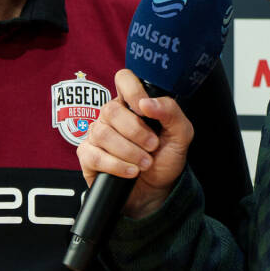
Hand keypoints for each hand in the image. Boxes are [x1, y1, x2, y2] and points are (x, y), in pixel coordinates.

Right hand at [76, 67, 194, 218]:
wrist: (156, 191)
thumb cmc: (165, 159)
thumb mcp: (181, 135)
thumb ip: (170, 112)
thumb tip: (147, 103)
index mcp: (132, 104)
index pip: (124, 79)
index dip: (133, 91)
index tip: (145, 110)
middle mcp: (111, 116)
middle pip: (111, 109)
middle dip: (135, 131)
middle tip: (152, 146)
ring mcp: (97, 135)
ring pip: (103, 134)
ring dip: (129, 151)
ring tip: (145, 163)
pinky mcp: (88, 156)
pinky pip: (94, 155)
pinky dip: (116, 165)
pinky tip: (131, 172)